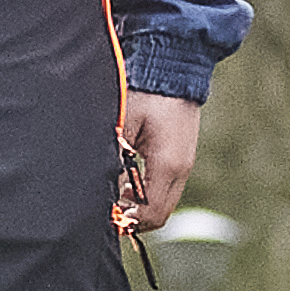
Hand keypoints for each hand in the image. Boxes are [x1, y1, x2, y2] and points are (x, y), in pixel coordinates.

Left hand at [114, 90, 202, 231]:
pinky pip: (167, 187)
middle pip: (160, 214)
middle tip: (110, 212)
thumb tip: (104, 189)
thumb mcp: (123, 127)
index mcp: (167, 165)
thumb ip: (115, 161)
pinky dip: (149, 193)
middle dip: (135, 218)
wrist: (173, 68)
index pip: (151, 213)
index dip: (128, 221)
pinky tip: (130, 182)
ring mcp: (185, 164)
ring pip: (164, 202)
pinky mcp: (182, 157)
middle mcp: (181, 169)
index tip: (107, 217)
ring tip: (118, 196)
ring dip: (141, 206)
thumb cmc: (145, 93)